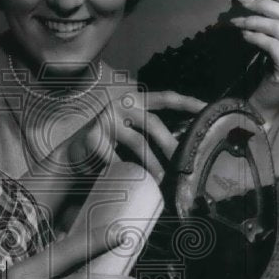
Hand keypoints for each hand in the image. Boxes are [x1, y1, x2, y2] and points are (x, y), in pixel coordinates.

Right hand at [79, 89, 206, 180]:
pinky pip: (115, 158)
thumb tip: (178, 146)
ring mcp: (106, 118)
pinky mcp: (93, 135)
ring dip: (153, 163)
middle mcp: (120, 104)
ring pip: (138, 142)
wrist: (71, 150)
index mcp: (133, 99)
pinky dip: (125, 170)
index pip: (165, 97)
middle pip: (154, 124)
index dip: (187, 102)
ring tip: (161, 178)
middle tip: (183, 163)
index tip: (207, 108)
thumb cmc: (105, 140)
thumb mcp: (126, 126)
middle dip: (171, 145)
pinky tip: (132, 180)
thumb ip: (146, 127)